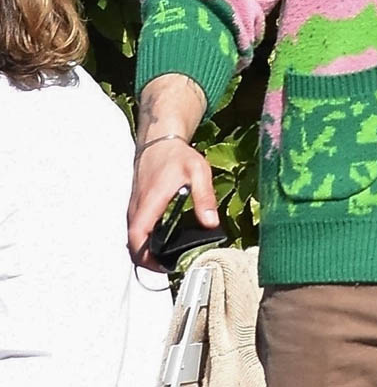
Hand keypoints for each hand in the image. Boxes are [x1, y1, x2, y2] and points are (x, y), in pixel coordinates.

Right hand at [127, 137, 217, 269]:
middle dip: (149, 261)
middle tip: (172, 264)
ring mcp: (135, 209)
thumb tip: (211, 222)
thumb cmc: (176, 155)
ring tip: (171, 256)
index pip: (137, 239)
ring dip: (147, 251)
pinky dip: (147, 240)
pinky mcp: (137, 207)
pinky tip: (165, 241)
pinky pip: (138, 230)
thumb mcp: (198, 172)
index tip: (165, 266)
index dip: (146, 259)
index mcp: (149, 203)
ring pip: (134, 239)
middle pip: (133, 246)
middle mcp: (136, 209)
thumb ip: (205, 197)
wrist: (159, 142)